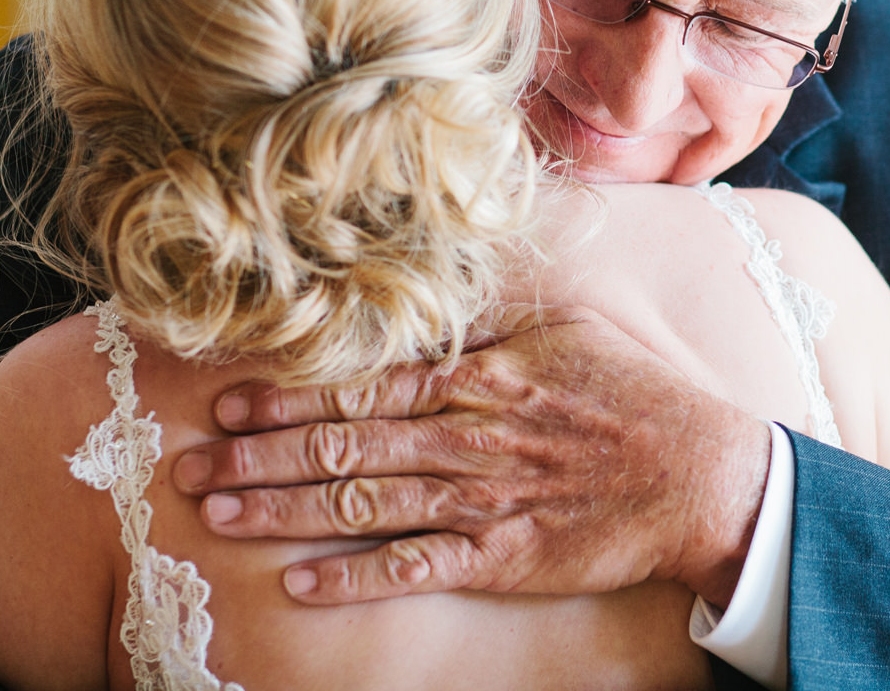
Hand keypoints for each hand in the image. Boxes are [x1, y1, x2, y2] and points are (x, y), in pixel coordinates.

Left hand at [172, 304, 772, 606]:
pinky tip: (300, 584)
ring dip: (284, 511)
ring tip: (218, 513)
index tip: (227, 399)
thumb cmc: (631, 393)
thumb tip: (417, 305)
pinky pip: (418, 569)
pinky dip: (357, 579)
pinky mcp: (505, 557)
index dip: (291, 395)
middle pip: (345, 446)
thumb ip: (486, 322)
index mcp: (481, 376)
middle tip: (189, 463)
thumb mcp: (564, 329)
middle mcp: (470, 435)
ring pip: (364, 505)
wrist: (699, 471)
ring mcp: (485, 499)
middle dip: (259, 454)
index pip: (366, 385)